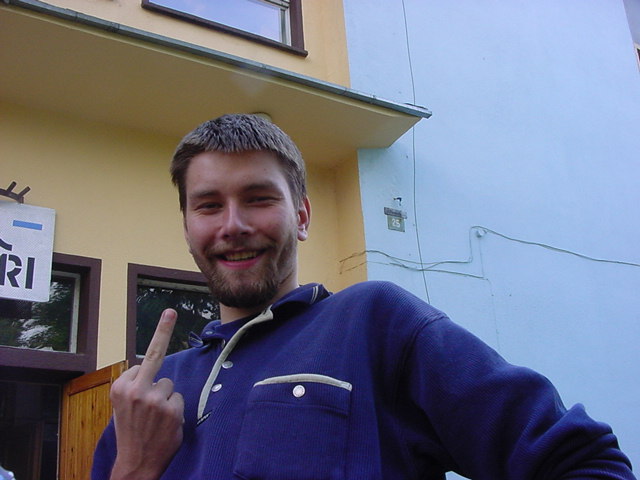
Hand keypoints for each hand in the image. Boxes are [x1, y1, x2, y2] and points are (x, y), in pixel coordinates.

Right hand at [109, 309, 183, 479]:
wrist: (135, 463)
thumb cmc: (131, 431)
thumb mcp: (122, 406)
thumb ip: (134, 385)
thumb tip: (150, 367)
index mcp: (120, 387)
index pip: (143, 363)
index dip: (149, 365)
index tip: (167, 315)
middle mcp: (136, 389)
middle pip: (156, 356)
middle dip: (163, 331)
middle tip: (171, 312)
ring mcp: (154, 399)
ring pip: (170, 384)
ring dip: (166, 398)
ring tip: (155, 418)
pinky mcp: (171, 409)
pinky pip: (179, 399)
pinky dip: (175, 410)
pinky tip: (164, 424)